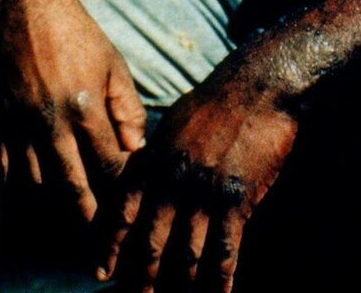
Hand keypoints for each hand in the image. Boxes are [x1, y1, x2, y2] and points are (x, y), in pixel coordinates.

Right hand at [0, 0, 146, 220]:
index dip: (122, 184)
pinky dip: (25, 186)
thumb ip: (127, 106)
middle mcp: (50, 122)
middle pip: (72, 186)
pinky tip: (42, 191)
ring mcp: (21, 125)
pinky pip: (9, 169)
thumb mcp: (113, 61)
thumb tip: (136, 146)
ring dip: (57, 203)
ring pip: (38, 185)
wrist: (23, 3)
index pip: (108, 164)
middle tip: (105, 231)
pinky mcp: (0, 121)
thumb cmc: (75, 30)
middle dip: (91, 214)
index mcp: (84, 106)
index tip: (133, 195)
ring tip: (77, 212)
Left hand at [96, 61, 298, 291]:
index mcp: (154, 159)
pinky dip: (221, 280)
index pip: (122, 211)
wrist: (259, 87)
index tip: (101, 272)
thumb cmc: (216, 101)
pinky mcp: (236, 200)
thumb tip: (139, 177)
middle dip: (142, 278)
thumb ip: (154, 155)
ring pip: (186, 256)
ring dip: (181, 287)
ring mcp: (204, 193)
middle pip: (150, 243)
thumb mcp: (174, 122)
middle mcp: (172, 180)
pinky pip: (225, 251)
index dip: (109, 246)